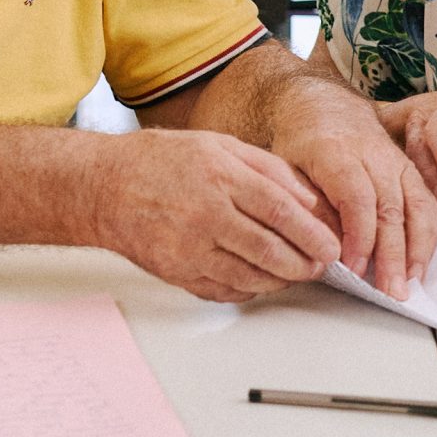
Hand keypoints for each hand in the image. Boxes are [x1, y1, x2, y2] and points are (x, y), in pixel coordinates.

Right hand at [98, 128, 346, 302]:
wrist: (105, 187)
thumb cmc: (163, 161)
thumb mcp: (220, 145)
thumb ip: (268, 169)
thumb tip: (308, 198)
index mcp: (220, 177)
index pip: (279, 211)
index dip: (312, 233)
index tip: (331, 245)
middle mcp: (205, 215)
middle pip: (269, 249)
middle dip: (304, 263)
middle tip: (321, 265)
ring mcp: (189, 249)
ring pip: (249, 276)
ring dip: (281, 280)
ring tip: (297, 273)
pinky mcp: (176, 273)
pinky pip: (223, 290)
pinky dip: (249, 289)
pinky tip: (261, 279)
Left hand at [270, 82, 436, 300]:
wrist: (324, 107)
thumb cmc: (302, 143)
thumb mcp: (286, 168)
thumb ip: (305, 206)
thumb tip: (323, 249)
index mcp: (337, 153)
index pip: (356, 198)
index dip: (359, 236)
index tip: (354, 269)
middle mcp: (374, 156)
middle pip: (390, 208)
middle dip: (392, 254)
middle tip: (390, 290)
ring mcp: (396, 162)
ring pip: (416, 206)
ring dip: (416, 249)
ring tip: (410, 283)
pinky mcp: (409, 170)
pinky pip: (427, 203)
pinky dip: (427, 237)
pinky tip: (419, 265)